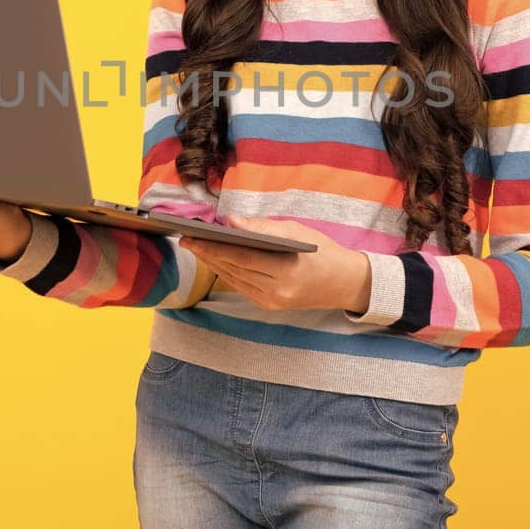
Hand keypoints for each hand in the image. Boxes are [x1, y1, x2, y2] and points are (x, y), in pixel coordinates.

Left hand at [178, 217, 371, 313]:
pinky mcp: (270, 306)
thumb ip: (262, 228)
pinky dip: (227, 272)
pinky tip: (215, 260)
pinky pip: (242, 287)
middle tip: (185, 239)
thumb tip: (231, 222)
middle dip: (207, 253)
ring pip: (234, 279)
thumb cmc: (321, 251)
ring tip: (195, 247)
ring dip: (213, 263)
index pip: (241, 257)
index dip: (213, 247)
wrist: (344, 283)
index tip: (192, 236)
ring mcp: (272, 302)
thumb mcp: (296, 231)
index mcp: (285, 270)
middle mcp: (277, 291)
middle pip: (233, 269)